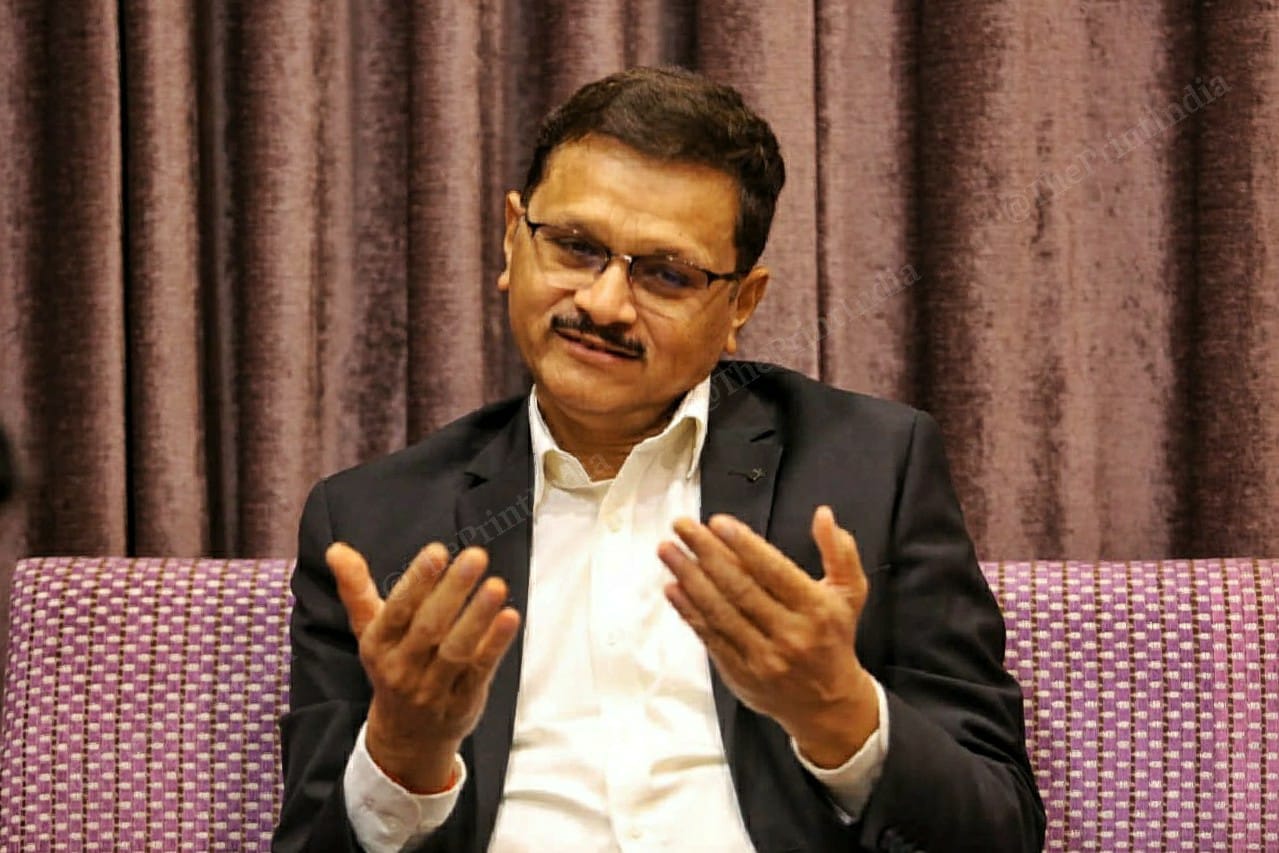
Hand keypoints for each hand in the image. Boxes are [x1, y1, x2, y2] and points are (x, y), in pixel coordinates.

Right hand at [328, 542, 520, 792]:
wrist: (406, 737)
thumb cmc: (392, 666)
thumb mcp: (369, 631)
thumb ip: (355, 588)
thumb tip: (336, 549)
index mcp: (377, 645)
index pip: (397, 610)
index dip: (417, 581)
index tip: (437, 551)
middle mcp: (401, 668)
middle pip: (428, 627)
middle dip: (452, 590)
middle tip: (475, 556)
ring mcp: (432, 689)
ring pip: (455, 650)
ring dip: (477, 617)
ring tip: (497, 585)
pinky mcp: (462, 702)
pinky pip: (479, 671)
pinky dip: (495, 644)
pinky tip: (510, 617)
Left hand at [657, 506, 876, 767]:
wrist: (828, 705)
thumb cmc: (834, 638)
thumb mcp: (850, 594)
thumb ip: (840, 553)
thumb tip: (823, 515)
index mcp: (817, 610)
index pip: (774, 571)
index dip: (744, 545)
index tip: (717, 522)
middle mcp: (790, 634)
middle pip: (740, 588)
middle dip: (707, 553)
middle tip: (682, 526)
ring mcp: (763, 658)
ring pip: (720, 612)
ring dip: (689, 577)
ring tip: (668, 550)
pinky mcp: (740, 675)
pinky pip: (710, 637)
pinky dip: (689, 611)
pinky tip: (673, 587)